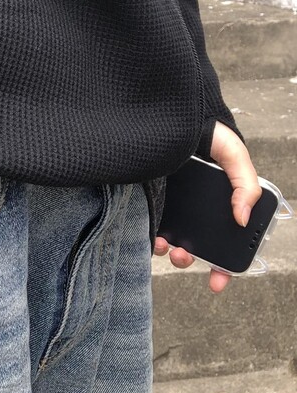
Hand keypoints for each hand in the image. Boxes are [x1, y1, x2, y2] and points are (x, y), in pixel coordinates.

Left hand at [153, 121, 261, 293]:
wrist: (168, 110)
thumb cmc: (204, 129)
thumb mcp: (233, 153)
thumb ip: (246, 184)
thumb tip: (241, 218)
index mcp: (216, 202)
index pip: (223, 242)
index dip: (223, 266)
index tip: (218, 282)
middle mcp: (191, 207)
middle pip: (194, 246)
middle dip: (191, 260)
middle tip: (185, 257)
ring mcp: (167, 203)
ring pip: (170, 239)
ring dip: (171, 252)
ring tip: (169, 248)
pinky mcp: (145, 197)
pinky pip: (146, 224)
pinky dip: (150, 237)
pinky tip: (153, 237)